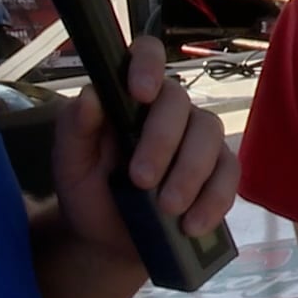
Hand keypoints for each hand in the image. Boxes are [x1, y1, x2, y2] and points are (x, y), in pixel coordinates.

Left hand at [50, 35, 239, 265]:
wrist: (108, 242)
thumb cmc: (89, 191)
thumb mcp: (69, 163)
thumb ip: (74, 128)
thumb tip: (90, 96)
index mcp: (131, 97)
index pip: (147, 56)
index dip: (147, 65)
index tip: (139, 93)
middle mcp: (169, 110)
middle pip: (179, 102)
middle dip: (162, 141)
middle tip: (140, 180)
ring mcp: (198, 138)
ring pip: (209, 134)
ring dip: (189, 173)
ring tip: (167, 208)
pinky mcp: (219, 171)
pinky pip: (229, 174)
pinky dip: (213, 199)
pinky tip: (192, 223)